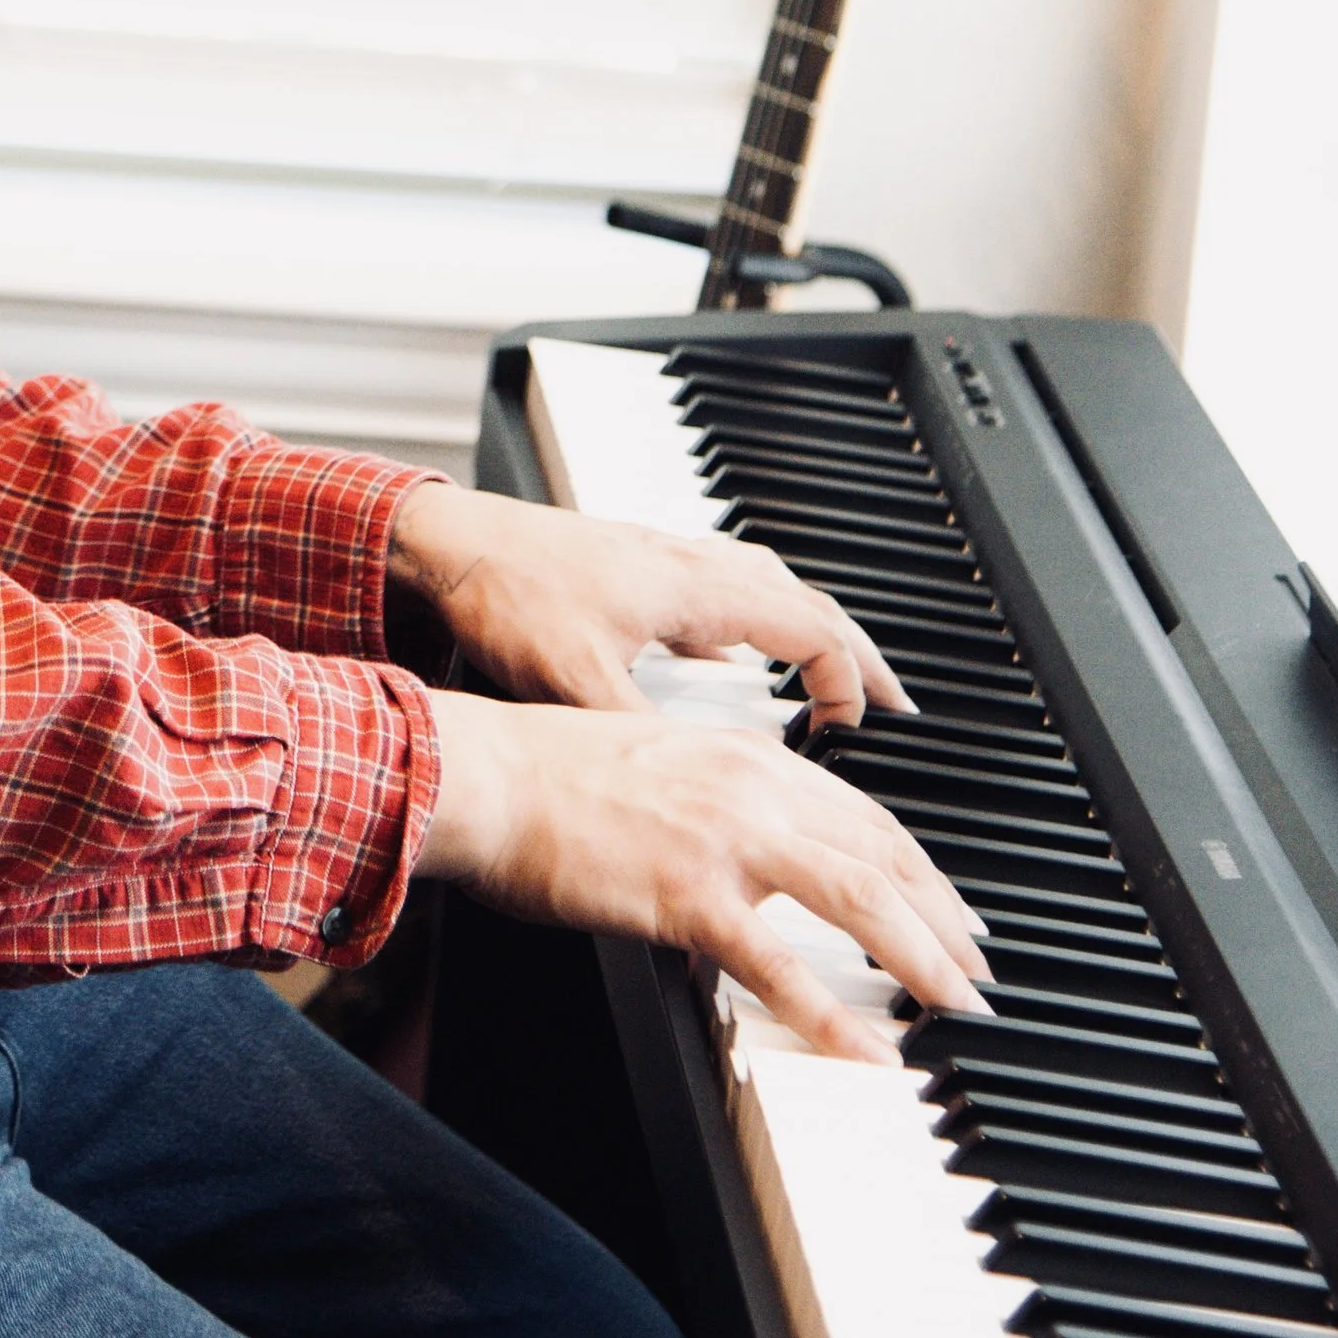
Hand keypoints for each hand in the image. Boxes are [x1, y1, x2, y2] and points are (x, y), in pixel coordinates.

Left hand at [388, 480, 910, 732]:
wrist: (445, 542)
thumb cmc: (506, 596)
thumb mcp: (579, 684)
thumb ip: (642, 739)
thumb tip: (694, 794)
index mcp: (696, 588)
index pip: (813, 629)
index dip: (849, 683)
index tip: (857, 733)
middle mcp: (693, 565)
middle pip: (809, 603)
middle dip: (857, 657)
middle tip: (891, 706)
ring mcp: (666, 560)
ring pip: (769, 589)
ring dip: (810, 633)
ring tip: (830, 679)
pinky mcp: (636, 566)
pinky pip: (724, 588)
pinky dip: (753, 621)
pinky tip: (731, 654)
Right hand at [416, 691, 988, 1063]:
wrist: (484, 775)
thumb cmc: (545, 775)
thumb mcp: (656, 765)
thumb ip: (718, 804)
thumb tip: (752, 857)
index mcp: (745, 758)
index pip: (863, 815)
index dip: (920, 868)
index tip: (952, 910)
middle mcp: (751, 789)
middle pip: (881, 854)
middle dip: (944, 919)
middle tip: (977, 972)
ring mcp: (724, 841)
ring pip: (858, 898)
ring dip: (921, 957)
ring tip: (957, 1005)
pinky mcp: (687, 895)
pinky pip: (781, 966)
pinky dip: (834, 1015)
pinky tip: (868, 1052)